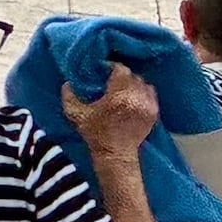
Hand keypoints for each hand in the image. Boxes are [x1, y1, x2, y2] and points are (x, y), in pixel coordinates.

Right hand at [64, 61, 165, 175]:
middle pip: (132, 76)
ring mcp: (148, 106)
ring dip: (133, 84)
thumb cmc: (96, 134)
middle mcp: (136, 98)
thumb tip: (68, 83)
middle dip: (121, 76)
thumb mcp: (76, 115)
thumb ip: (69, 96)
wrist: (116, 154)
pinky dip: (143, 93)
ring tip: (123, 89)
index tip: (102, 70)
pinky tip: (133, 98)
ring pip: (144, 84)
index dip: (110, 67)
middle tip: (111, 80)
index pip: (120, 70)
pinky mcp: (154, 113)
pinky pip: (151, 95)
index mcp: (118, 95)